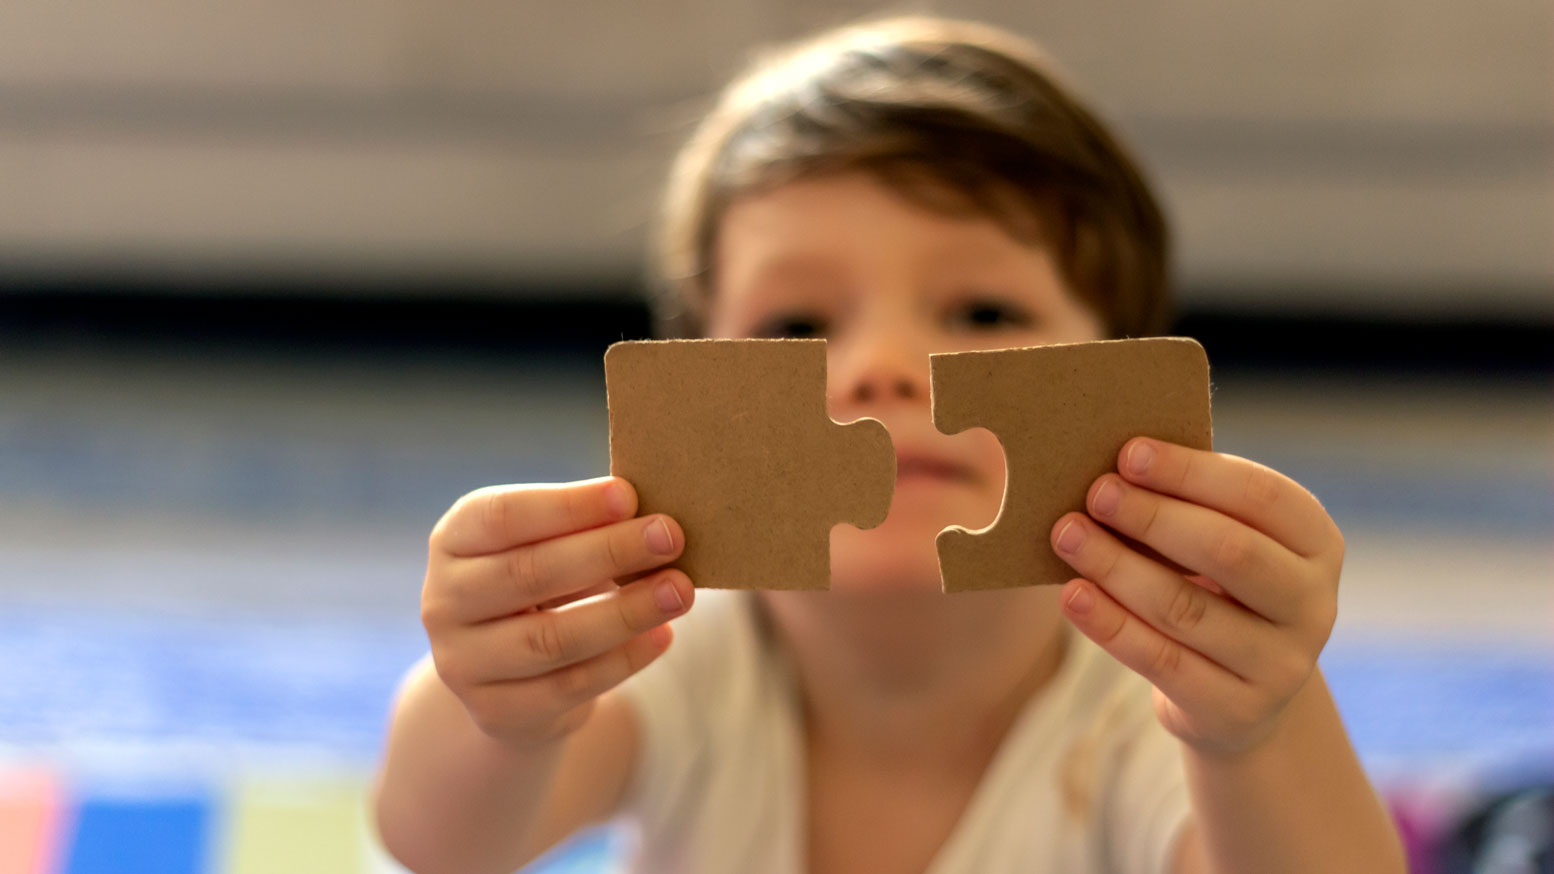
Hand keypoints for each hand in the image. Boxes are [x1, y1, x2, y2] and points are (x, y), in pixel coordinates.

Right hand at [421, 476, 692, 747]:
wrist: (509, 675)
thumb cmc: (545, 583)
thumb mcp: (549, 544)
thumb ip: (585, 527)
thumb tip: (653, 517)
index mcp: (454, 539)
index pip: (504, 516)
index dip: (567, 506)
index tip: (629, 495)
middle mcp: (443, 600)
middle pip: (528, 575)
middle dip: (608, 552)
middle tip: (670, 537)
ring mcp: (462, 662)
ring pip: (550, 638)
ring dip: (624, 612)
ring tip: (679, 590)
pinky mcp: (494, 712)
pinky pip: (569, 686)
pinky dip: (622, 661)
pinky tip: (663, 636)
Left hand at [1049, 437, 1343, 756]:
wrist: (1241, 697)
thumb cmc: (1218, 592)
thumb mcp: (1226, 544)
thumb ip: (1190, 506)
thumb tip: (1115, 467)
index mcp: (1316, 544)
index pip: (1261, 496)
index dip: (1193, 472)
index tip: (1129, 453)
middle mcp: (1312, 605)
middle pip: (1230, 551)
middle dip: (1154, 516)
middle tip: (1096, 492)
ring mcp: (1281, 665)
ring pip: (1186, 608)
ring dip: (1117, 566)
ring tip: (1067, 535)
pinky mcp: (1236, 710)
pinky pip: (1161, 661)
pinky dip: (1110, 624)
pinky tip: (1072, 594)